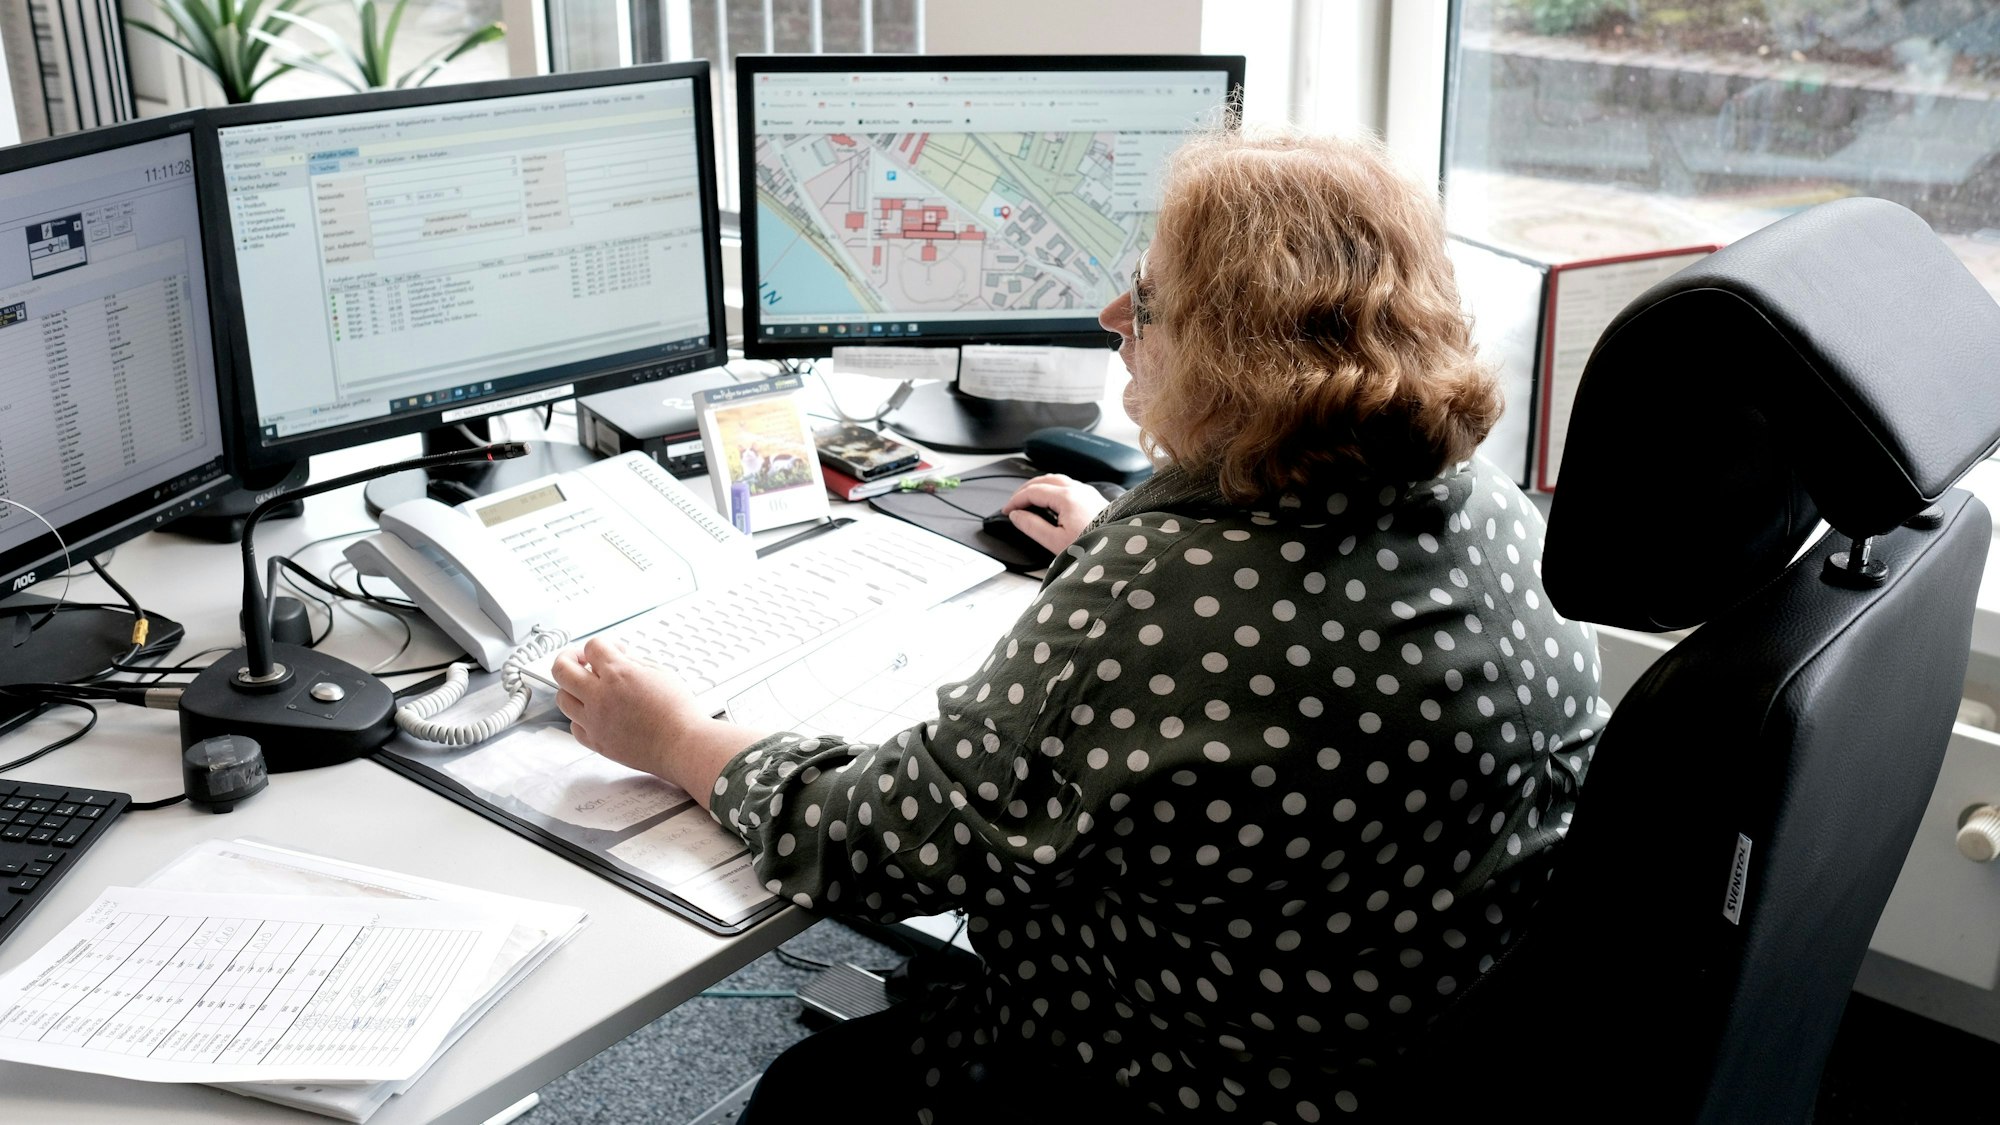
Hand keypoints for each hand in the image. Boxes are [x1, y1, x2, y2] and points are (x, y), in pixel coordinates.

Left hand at [552, 637, 771, 808]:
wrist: (683, 745)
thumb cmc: (679, 711)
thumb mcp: (660, 673)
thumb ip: (633, 663)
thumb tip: (618, 658)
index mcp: (618, 674)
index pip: (592, 647)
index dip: (602, 645)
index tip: (611, 651)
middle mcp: (600, 696)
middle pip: (561, 669)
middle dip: (569, 659)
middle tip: (581, 661)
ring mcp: (594, 721)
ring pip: (562, 698)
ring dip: (572, 688)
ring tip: (587, 689)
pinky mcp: (597, 742)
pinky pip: (574, 727)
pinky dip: (580, 718)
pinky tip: (594, 714)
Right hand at [1001, 474, 1110, 553]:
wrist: (1120, 552)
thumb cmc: (1093, 548)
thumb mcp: (1055, 542)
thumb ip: (1032, 526)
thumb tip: (1017, 516)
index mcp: (1067, 498)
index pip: (1033, 491)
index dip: (1016, 500)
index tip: (1007, 511)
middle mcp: (1079, 490)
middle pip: (1044, 480)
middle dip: (1026, 490)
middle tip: (1014, 503)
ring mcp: (1088, 492)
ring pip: (1058, 480)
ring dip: (1040, 487)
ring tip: (1029, 500)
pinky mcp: (1094, 498)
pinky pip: (1069, 486)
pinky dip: (1053, 490)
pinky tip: (1050, 502)